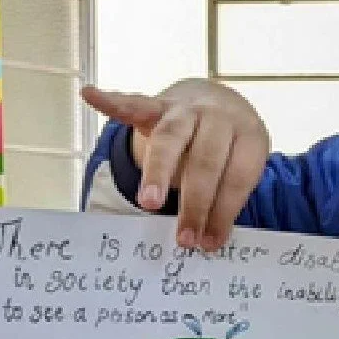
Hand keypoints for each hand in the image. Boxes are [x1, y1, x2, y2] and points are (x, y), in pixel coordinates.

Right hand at [82, 80, 270, 250]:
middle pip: (205, 161)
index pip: (238, 177)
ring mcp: (186, 111)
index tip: (210, 243)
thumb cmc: (232, 148)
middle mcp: (217, 119)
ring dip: (158, 172)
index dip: (224, 212)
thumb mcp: (243, 166)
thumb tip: (207, 240)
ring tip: (147, 202)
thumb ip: (226, 197)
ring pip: (171, 139)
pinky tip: (90, 96)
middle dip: (195, 203)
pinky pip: (135, 104)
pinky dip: (112, 102)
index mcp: (248, 136)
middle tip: (185, 238)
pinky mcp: (158, 106)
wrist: (221, 102)